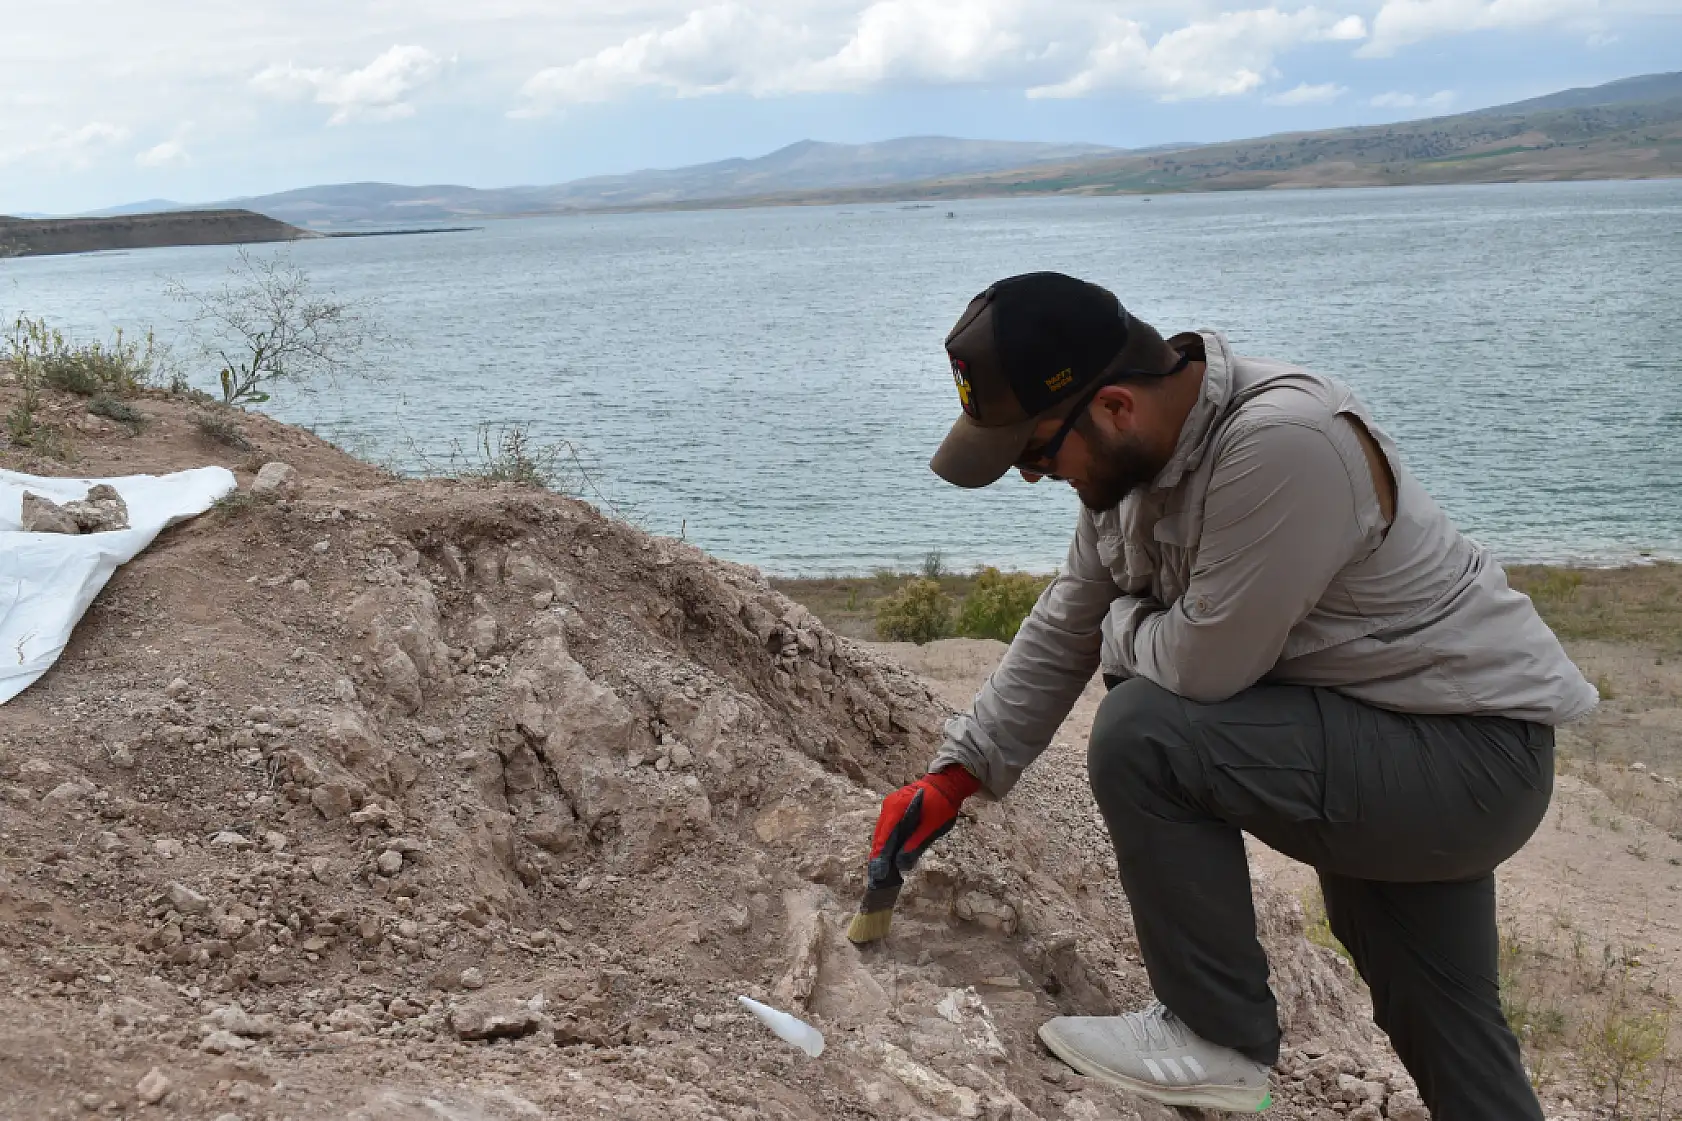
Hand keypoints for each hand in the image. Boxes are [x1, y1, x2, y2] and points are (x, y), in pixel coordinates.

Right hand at [867, 766, 981, 888]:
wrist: (947, 783)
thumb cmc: (941, 804)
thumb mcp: (931, 827)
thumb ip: (915, 844)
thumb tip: (901, 864)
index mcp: (896, 808)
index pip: (884, 836)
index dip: (880, 855)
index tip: (878, 872)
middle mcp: (889, 805)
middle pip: (879, 834)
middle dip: (878, 855)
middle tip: (876, 876)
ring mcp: (890, 805)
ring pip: (882, 831)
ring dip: (881, 849)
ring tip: (880, 869)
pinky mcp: (894, 808)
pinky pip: (888, 827)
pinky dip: (887, 841)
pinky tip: (888, 854)